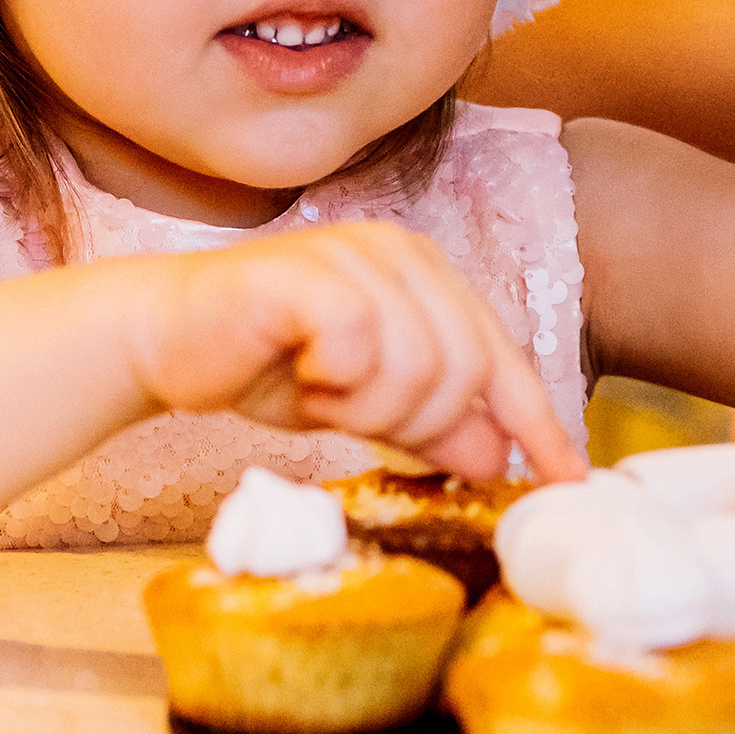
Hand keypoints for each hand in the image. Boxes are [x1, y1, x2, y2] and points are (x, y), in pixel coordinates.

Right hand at [134, 220, 587, 482]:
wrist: (165, 340)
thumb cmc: (268, 364)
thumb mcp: (367, 405)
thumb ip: (435, 423)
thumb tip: (502, 457)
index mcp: (428, 274)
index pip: (504, 356)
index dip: (539, 423)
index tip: (569, 481)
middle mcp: (401, 252)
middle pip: (467, 367)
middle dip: (418, 419)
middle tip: (354, 419)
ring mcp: (356, 255)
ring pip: (419, 365)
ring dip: (365, 406)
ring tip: (321, 393)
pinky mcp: (309, 273)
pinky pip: (360, 348)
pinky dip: (334, 383)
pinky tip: (301, 373)